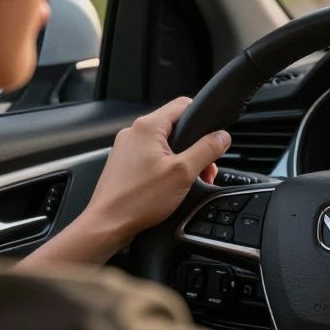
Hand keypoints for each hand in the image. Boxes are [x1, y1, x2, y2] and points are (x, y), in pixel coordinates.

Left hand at [20, 98, 231, 266]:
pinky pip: (150, 158)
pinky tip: (169, 187)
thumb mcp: (184, 173)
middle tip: (204, 171)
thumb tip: (222, 136)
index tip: (212, 137)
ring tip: (187, 182)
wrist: (107, 225)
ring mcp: (125, 148)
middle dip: (194, 148)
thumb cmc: (138, 200)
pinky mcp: (122, 164)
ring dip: (180, 160)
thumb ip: (207, 150)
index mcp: (148, 126)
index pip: (183, 104)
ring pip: (163, 145)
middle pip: (175, 128)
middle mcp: (133, 132)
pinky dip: (164, 168)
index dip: (202, 118)